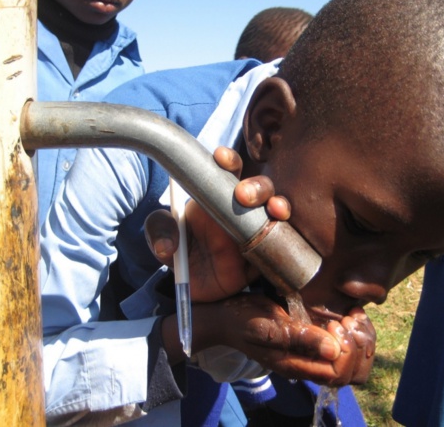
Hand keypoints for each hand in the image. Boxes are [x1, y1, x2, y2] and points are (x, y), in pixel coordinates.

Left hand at [145, 146, 289, 300]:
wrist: (193, 286)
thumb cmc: (182, 253)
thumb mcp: (162, 239)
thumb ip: (159, 231)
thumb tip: (168, 245)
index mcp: (216, 197)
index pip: (226, 171)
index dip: (227, 160)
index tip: (220, 158)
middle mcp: (241, 210)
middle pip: (258, 186)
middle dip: (255, 185)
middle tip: (242, 195)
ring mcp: (255, 231)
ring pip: (275, 208)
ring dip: (276, 203)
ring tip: (273, 209)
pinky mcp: (263, 255)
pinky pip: (279, 242)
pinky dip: (284, 233)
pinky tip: (280, 229)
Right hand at [164, 294, 375, 385]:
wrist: (227, 318)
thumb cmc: (245, 320)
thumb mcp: (267, 325)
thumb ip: (298, 336)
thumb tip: (333, 350)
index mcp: (296, 366)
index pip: (338, 374)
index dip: (347, 351)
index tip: (337, 324)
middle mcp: (308, 365)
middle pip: (352, 373)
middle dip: (359, 347)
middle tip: (348, 319)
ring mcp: (312, 355)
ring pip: (353, 363)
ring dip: (360, 340)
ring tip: (350, 316)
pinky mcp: (314, 342)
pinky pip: (345, 348)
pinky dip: (354, 333)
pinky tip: (348, 313)